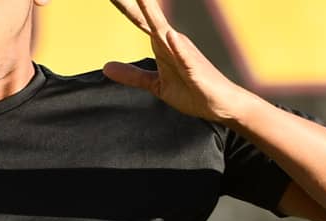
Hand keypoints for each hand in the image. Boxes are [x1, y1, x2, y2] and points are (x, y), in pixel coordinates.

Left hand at [102, 0, 260, 122]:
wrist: (219, 105)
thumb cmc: (191, 91)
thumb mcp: (155, 84)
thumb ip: (132, 75)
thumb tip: (106, 67)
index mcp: (162, 43)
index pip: (139, 19)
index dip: (125, 5)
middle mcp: (172, 41)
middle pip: (148, 17)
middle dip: (137, 2)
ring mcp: (184, 53)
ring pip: (164, 29)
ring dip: (152, 13)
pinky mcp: (195, 69)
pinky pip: (185, 57)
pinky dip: (177, 46)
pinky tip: (169, 34)